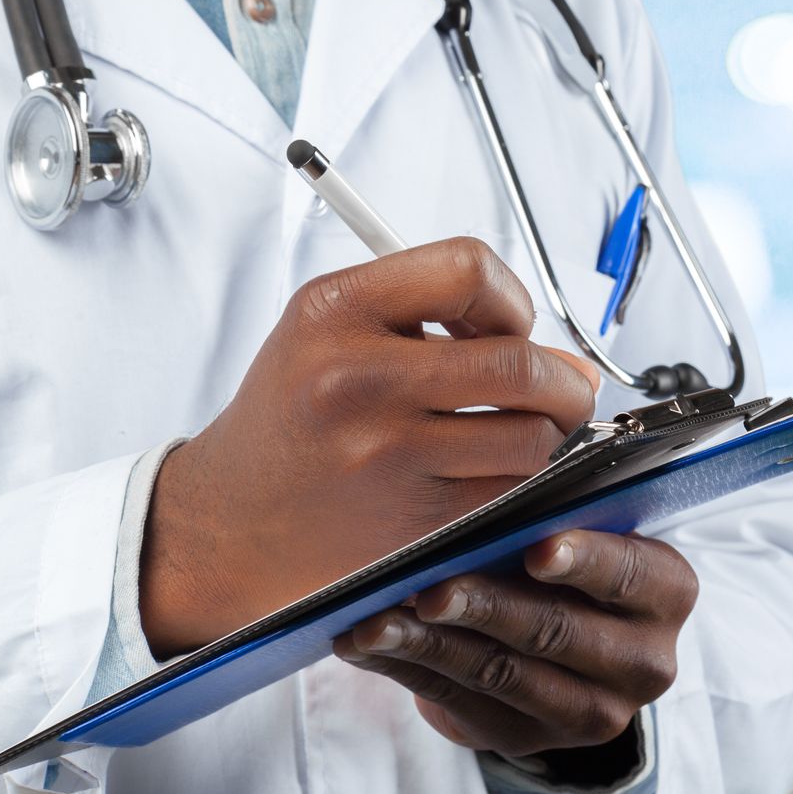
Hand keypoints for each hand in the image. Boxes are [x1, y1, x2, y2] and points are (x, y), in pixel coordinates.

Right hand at [141, 238, 601, 654]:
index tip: (510, 327)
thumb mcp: (329, 335)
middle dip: (564, 382)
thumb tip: (567, 358)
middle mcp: (356, 379)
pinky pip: (512, 495)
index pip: (469, 269)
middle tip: (565, 392)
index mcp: (333, 311)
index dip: (511, 299)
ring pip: (530, 438)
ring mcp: (385, 455)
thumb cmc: (291, 422)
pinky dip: (527, 486)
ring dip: (552, 438)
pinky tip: (503, 477)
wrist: (225, 524)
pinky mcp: (411, 522)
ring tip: (531, 435)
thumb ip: (434, 321)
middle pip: (519, 363)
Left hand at [330, 530, 697, 763]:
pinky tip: (365, 642)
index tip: (535, 549)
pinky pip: (460, 703)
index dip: (584, 562)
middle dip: (488, 608)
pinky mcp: (528, 740)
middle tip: (430, 588)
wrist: (565, 638)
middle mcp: (643, 663)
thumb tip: (491, 513)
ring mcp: (589, 713)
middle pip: (558, 633)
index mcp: (667, 593)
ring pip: (502, 675)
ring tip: (375, 620)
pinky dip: (407, 668)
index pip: (629, 575)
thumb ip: (556, 522)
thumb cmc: (572, 560)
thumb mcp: (587, 532)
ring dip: (430, 644)